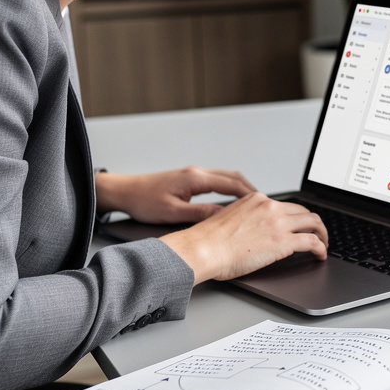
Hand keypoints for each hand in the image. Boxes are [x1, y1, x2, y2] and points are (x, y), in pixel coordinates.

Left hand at [94, 167, 257, 223]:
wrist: (125, 192)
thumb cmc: (143, 202)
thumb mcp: (172, 212)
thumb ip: (199, 214)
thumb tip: (223, 216)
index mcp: (195, 178)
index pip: (231, 184)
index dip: (249, 195)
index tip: (263, 204)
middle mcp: (197, 172)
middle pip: (233, 177)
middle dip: (251, 190)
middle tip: (265, 204)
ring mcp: (194, 174)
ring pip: (226, 178)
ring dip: (241, 189)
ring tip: (254, 204)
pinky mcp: (190, 179)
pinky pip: (217, 181)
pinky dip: (230, 189)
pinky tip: (233, 201)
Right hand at [159, 192, 327, 283]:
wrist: (203, 249)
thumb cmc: (208, 240)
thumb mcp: (229, 218)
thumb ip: (246, 219)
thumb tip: (253, 230)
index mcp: (256, 200)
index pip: (284, 205)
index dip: (295, 217)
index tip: (299, 224)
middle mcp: (270, 207)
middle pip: (303, 211)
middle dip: (312, 223)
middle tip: (317, 234)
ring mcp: (279, 223)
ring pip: (313, 223)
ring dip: (322, 234)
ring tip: (323, 244)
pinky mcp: (284, 241)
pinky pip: (313, 242)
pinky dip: (321, 248)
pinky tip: (321, 255)